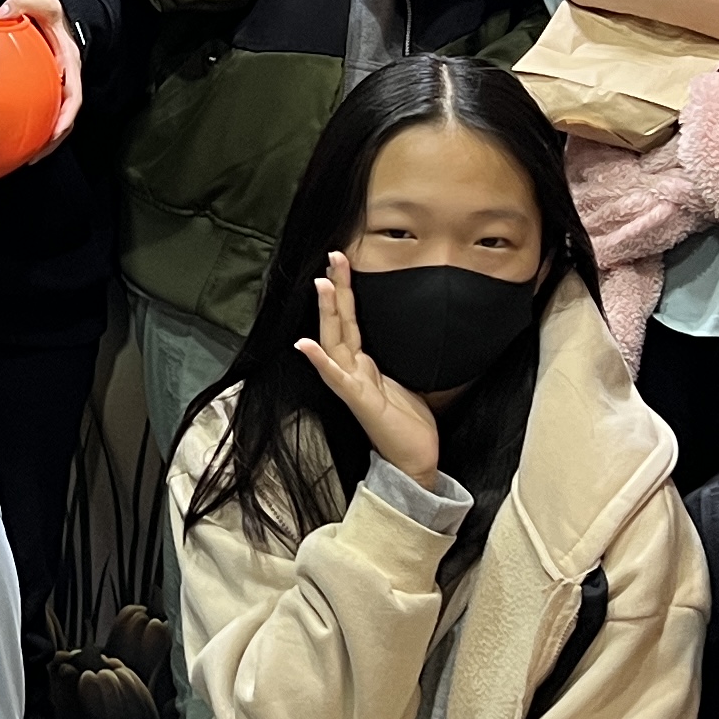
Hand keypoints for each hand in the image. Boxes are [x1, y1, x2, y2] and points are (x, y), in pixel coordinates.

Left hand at [0, 0, 84, 141]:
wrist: (57, 19)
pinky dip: (30, 128)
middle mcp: (67, 81)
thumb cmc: (52, 14)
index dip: (67, 115)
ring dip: (43, 141)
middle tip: (36, 155)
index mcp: (70, 64)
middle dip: (54, 139)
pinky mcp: (45, 92)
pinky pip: (40, 113)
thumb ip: (23, 3)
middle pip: (66, 118)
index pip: (74, 95)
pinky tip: (11, 138)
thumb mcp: (43, 4)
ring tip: (25, 158)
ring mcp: (57, 89)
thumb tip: (1, 12)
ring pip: (55, 120)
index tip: (58, 130)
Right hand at [293, 250, 441, 482]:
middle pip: (339, 323)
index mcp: (363, 365)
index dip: (346, 291)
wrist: (413, 463)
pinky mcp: (361, 403)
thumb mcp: (406, 380)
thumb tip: (411, 331)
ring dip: (328, 314)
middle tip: (334, 255)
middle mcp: (353, 372)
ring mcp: (353, 387)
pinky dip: (321, 361)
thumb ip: (396, 359)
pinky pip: (338, 379)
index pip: (350, 321)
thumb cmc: (408, 426)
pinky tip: (306, 345)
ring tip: (322, 284)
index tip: (342, 261)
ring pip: (336, 343)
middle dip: (337, 289)